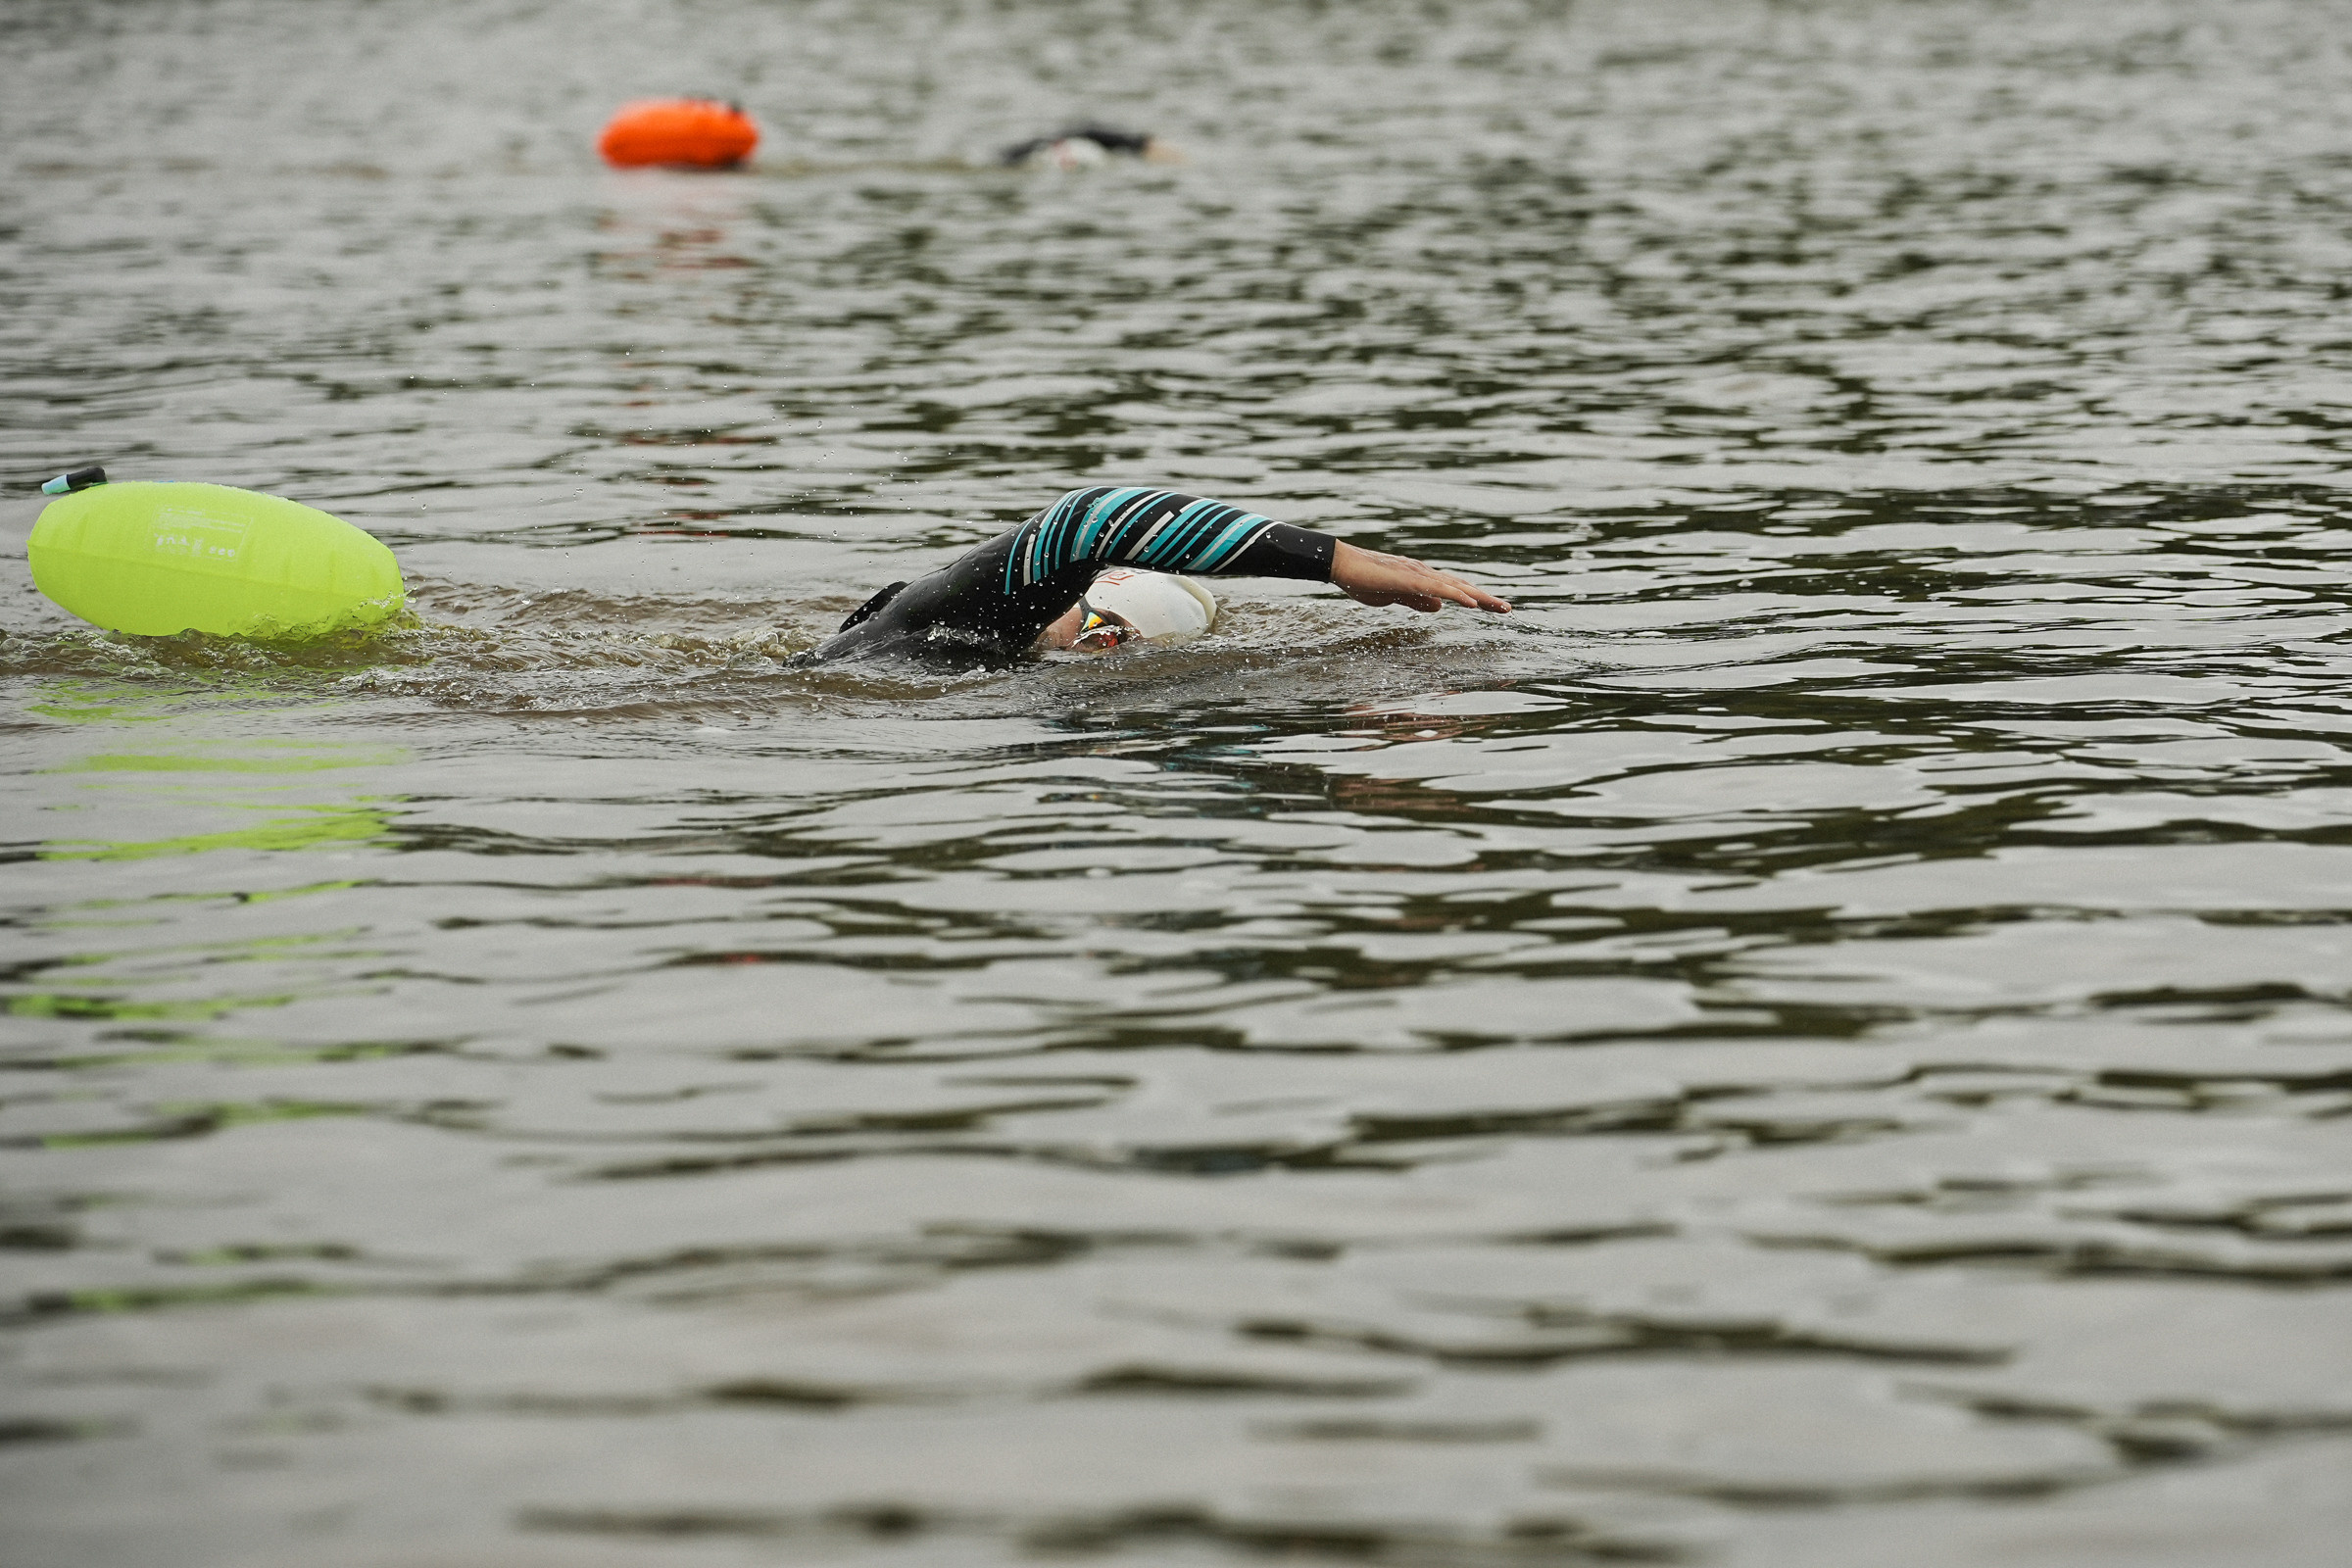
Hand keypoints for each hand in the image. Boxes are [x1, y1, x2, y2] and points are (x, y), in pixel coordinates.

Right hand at [1329, 541, 1511, 613]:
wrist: (1343, 565)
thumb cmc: (1364, 580)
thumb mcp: (1394, 597)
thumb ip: (1417, 601)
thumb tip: (1439, 608)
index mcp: (1422, 579)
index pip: (1455, 590)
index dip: (1475, 599)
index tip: (1493, 608)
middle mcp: (1426, 574)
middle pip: (1462, 587)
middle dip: (1486, 599)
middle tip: (1507, 609)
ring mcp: (1419, 575)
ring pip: (1456, 587)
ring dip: (1479, 597)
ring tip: (1499, 607)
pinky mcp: (1410, 578)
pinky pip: (1438, 588)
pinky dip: (1457, 595)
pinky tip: (1471, 603)